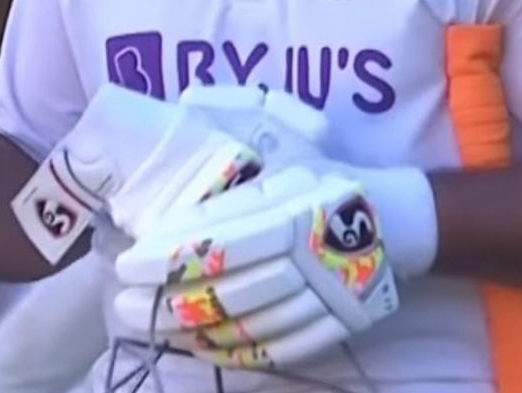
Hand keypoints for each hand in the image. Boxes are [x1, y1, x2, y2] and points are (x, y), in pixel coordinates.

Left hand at [111, 166, 399, 369]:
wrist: (396, 217)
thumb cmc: (326, 182)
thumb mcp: (282, 168)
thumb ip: (232, 193)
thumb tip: (170, 213)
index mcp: (292, 213)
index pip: (215, 244)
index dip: (166, 260)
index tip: (126, 266)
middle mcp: (308, 259)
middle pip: (225, 292)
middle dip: (166, 302)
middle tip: (125, 305)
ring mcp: (323, 299)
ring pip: (246, 326)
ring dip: (192, 331)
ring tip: (155, 325)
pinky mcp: (335, 326)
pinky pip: (277, 350)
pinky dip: (234, 352)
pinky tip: (202, 345)